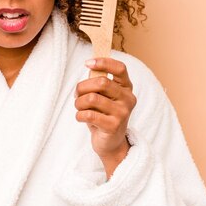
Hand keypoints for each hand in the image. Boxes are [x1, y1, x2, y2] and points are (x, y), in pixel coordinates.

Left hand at [75, 57, 136, 173]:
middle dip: (82, 87)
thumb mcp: (103, 96)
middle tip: (77, 95)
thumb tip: (91, 66)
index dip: (103, 62)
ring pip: (92, 98)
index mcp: (126, 87)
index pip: (119, 68)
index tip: (87, 63)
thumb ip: (98, 82)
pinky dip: (79, 115)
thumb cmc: (103, 115)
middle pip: (101, 83)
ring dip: (79, 103)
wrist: (110, 143)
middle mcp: (128, 99)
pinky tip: (81, 118)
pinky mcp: (113, 126)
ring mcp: (122, 113)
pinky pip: (89, 114)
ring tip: (79, 108)